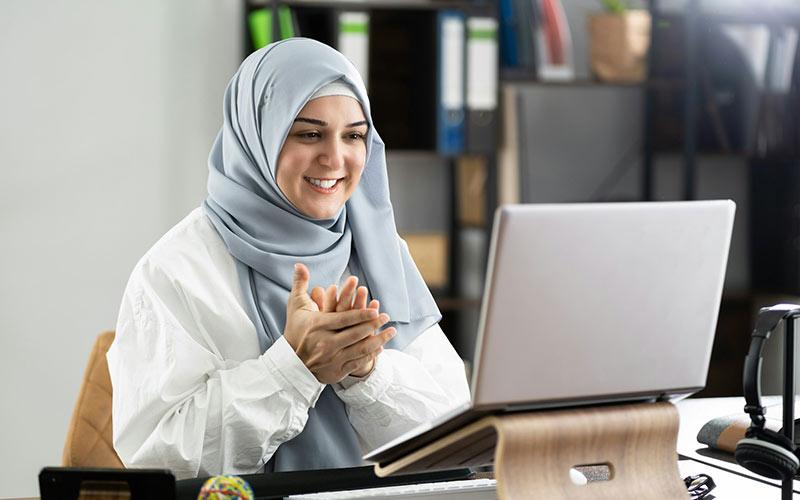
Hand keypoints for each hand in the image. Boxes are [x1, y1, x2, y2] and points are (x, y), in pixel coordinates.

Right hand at [284, 264, 395, 383]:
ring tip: (391, 331)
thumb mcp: (295, 305)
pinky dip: (371, 355)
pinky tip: (381, 346)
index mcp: (317, 326)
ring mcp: (332, 359)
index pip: (344, 319)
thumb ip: (300, 284)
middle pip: (355, 333)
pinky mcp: (336, 371)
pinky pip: (358, 362)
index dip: (362, 314)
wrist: (290, 363)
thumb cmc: (295, 330)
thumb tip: (299, 264)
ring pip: (360, 349)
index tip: (376, 309)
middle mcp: (325, 343)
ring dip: (379, 339)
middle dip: (374, 324)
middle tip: (386, 316)